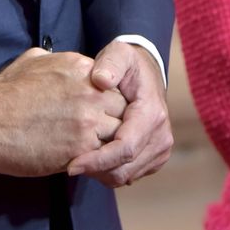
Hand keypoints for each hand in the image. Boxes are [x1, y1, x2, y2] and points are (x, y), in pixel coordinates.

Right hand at [0, 47, 127, 177]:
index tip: (99, 112)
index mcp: (79, 66)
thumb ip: (56, 60)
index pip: (114, 83)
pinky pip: (107, 156)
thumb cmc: (3, 93)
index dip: (108, 100)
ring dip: (112, 144)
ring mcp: (88, 119)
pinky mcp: (82, 147)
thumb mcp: (32, 60)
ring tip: (100, 152)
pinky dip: (102, 161)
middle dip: (115, 121)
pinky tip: (90, 162)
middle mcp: (90, 90)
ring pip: (120, 134)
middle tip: (104, 135)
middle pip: (123, 108)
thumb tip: (62, 62)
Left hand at [66, 40, 172, 186]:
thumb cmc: (128, 65)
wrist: (146, 74)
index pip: (125, 148)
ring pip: (126, 176)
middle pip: (124, 168)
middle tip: (68, 164)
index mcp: (152, 114)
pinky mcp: (153, 157)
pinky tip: (91, 157)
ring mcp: (159, 149)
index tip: (72, 165)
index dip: (98, 160)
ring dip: (100, 173)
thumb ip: (109, 64)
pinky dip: (108, 171)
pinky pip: (129, 175)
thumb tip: (100, 80)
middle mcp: (161, 136)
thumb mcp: (119, 54)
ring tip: (77, 160)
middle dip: (95, 170)